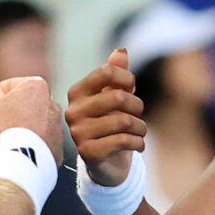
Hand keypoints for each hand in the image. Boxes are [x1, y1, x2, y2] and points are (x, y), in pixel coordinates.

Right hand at [0, 72, 60, 156]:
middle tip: (2, 128)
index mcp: (37, 86)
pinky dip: (28, 147)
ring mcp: (58, 127)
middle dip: (10, 115)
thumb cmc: (4, 127)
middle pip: (21, 107)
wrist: (24, 159)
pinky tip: (21, 152)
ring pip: (30, 125)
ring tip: (12, 141)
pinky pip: (37, 144)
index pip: (7, 87)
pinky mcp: (58, 147)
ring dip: (19, 130)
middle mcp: (53, 103)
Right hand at [65, 50, 144, 187]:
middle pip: (118, 98)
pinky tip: (139, 145)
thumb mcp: (115, 96)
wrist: (106, 163)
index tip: (131, 88)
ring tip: (140, 132)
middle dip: (137, 106)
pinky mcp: (88, 153)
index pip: (106, 72)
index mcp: (77, 92)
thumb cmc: (111, 123)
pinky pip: (123, 141)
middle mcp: (73, 111)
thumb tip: (121, 52)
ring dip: (141, 128)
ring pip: (124, 122)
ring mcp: (78, 133)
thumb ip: (117, 74)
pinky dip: (138, 143)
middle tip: (138, 115)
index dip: (127, 78)